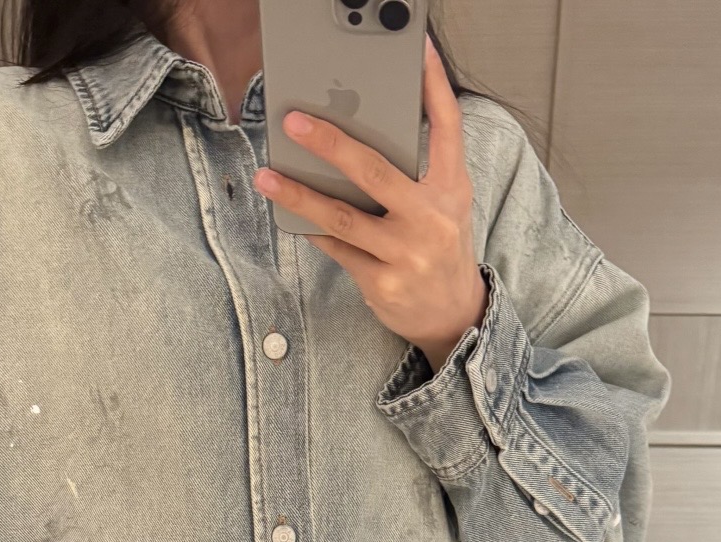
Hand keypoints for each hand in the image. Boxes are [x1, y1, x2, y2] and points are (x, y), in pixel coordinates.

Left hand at [253, 35, 487, 372]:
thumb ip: (417, 169)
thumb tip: (356, 137)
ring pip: (343, 217)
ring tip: (267, 176)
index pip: (447, 126)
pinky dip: (313, 229)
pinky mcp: (383, 283)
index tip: (417, 48)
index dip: (435, 84)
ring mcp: (406, 254)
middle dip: (331, 144)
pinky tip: (291, 214)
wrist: (453, 315)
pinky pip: (337, 249)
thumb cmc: (439, 246)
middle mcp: (431, 218)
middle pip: (375, 171)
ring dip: (299, 194)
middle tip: (294, 122)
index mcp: (451, 188)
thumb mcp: (445, 202)